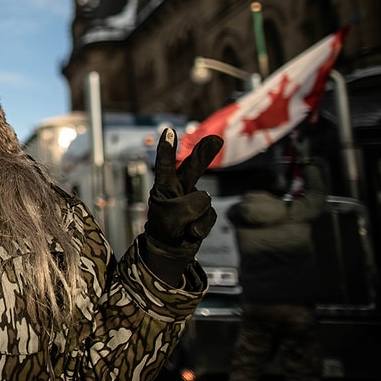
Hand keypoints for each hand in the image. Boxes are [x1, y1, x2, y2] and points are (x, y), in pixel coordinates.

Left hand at [143, 128, 222, 284]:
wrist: (171, 250)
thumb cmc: (164, 229)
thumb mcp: (168, 217)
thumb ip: (186, 205)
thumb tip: (205, 198)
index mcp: (164, 186)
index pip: (165, 165)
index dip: (167, 149)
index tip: (168, 130)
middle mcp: (180, 188)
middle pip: (194, 167)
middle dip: (205, 152)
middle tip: (217, 139)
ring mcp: (194, 200)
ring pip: (202, 201)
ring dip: (193, 216)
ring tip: (181, 225)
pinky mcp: (205, 213)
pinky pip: (208, 217)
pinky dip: (200, 227)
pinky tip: (190, 232)